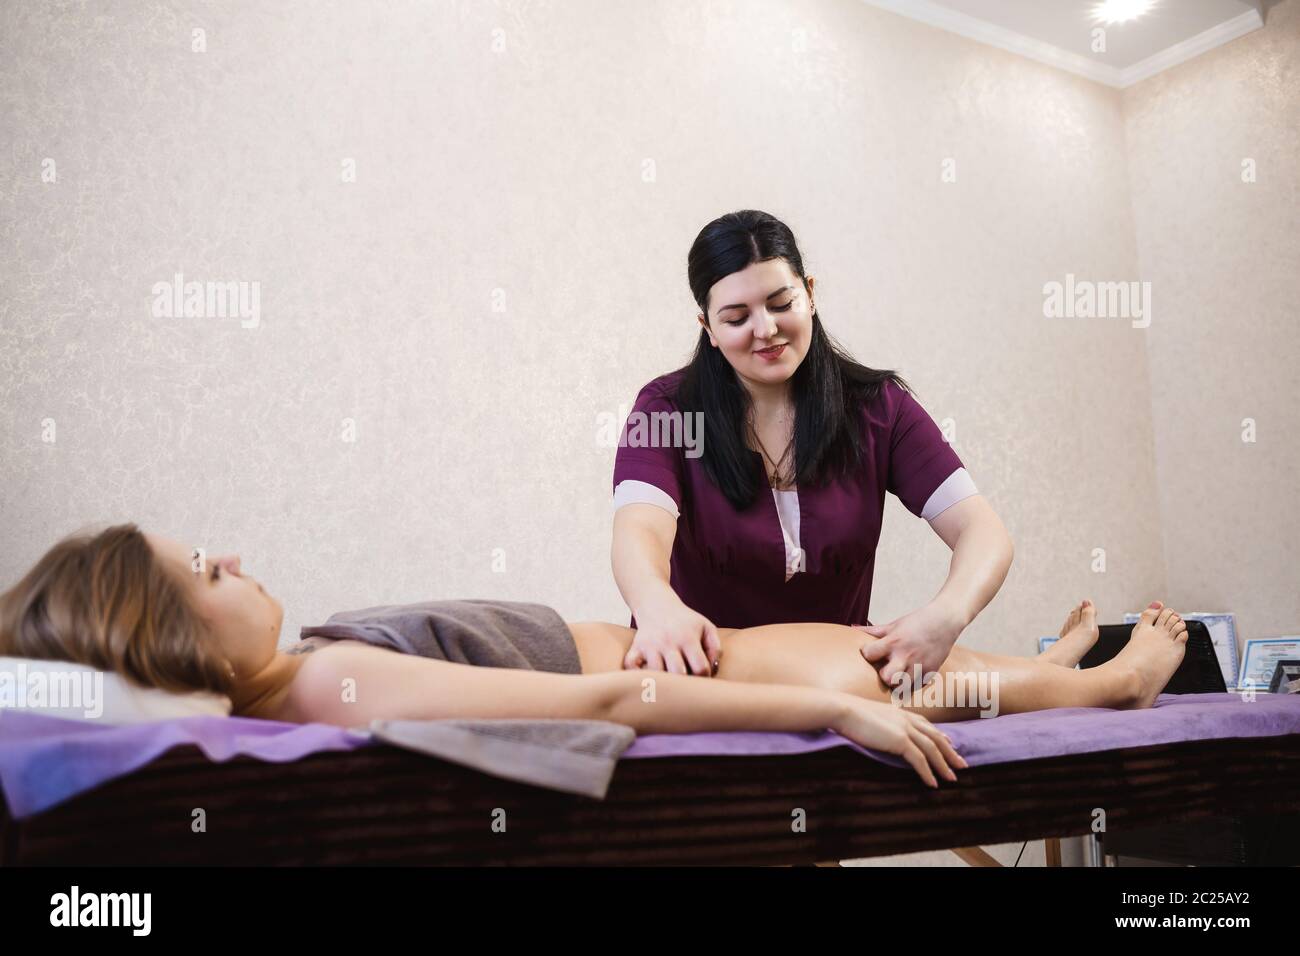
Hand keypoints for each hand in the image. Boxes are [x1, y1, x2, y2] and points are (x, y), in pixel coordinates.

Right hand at [624, 596, 721, 676]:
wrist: (658, 605)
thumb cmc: (686, 622)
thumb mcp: (706, 627)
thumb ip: (715, 648)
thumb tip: (712, 671)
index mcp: (688, 638)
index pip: (700, 668)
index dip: (704, 677)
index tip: (701, 676)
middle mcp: (668, 642)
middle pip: (678, 674)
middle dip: (684, 684)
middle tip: (686, 683)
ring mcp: (650, 645)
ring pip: (655, 674)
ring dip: (662, 682)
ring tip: (669, 683)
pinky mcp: (636, 647)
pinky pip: (630, 666)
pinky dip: (635, 675)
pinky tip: (646, 677)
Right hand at [831, 696, 966, 787]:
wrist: (843, 710)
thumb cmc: (849, 714)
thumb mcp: (870, 716)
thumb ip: (881, 723)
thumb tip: (879, 731)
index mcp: (900, 713)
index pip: (926, 725)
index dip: (939, 734)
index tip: (950, 742)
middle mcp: (907, 719)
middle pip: (936, 737)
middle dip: (950, 752)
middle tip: (962, 764)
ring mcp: (905, 729)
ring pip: (932, 749)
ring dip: (944, 765)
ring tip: (952, 778)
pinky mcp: (900, 740)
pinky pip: (919, 760)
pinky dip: (928, 772)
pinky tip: (933, 783)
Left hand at [854, 600, 965, 689]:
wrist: (944, 621)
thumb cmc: (916, 622)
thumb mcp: (893, 625)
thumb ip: (873, 631)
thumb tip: (851, 628)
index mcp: (893, 641)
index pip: (869, 654)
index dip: (867, 654)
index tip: (871, 653)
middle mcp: (905, 655)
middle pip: (887, 678)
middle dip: (884, 676)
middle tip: (886, 670)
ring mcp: (919, 666)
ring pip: (902, 687)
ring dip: (898, 683)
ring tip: (898, 675)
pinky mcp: (930, 672)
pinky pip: (916, 687)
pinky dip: (912, 683)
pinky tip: (911, 675)